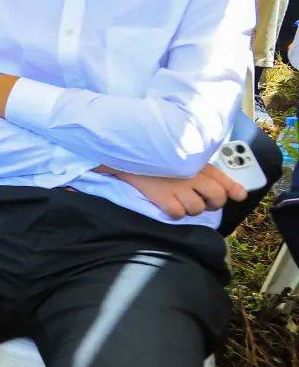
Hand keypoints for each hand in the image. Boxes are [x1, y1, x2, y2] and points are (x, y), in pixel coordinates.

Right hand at [111, 164, 245, 219]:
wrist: (127, 153)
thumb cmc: (157, 156)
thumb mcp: (184, 157)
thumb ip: (210, 173)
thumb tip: (240, 193)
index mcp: (198, 163)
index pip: (224, 180)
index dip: (233, 190)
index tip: (237, 195)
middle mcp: (192, 175)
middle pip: (216, 198)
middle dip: (211, 203)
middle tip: (200, 200)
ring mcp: (178, 187)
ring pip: (197, 209)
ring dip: (190, 208)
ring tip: (179, 199)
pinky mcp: (162, 197)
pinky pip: (178, 214)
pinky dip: (174, 212)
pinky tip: (168, 204)